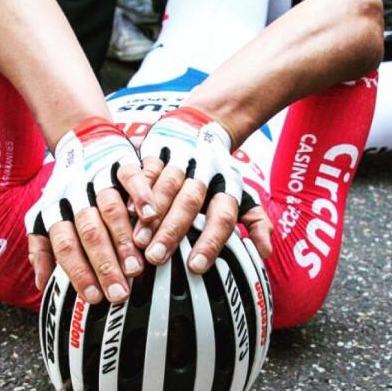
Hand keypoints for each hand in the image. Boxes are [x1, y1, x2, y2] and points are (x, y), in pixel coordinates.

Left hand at [24, 117, 156, 303]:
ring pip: (110, 208)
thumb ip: (42, 248)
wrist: (84, 141)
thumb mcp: (48, 216)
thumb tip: (41, 283)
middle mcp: (75, 193)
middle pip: (88, 231)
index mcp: (56, 208)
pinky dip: (141, 196)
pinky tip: (152, 216)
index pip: (63, 244)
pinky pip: (130, 177)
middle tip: (121, 291)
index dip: (78, 272)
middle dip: (105, 264)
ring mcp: (98, 176)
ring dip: (125, 238)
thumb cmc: (69, 191)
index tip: (93, 297)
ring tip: (139, 265)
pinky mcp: (120, 161)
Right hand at [134, 107, 271, 273]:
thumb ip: (254, 222)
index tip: (197, 266)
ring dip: (152, 214)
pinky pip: (147, 168)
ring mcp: (181, 157)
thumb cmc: (216, 172)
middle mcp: (206, 170)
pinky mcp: (158, 148)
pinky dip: (137, 190)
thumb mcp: (238, 193)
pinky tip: (126, 211)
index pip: (223, 215)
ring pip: (168, 185)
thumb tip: (265, 251)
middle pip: (191, 201)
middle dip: (173, 231)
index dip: (211, 241)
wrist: (200, 124)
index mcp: (227, 185)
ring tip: (138, 241)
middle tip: (157, 257)